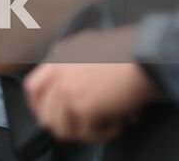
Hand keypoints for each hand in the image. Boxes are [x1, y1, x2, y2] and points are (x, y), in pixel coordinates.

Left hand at [24, 27, 159, 142]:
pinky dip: (106, 132)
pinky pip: (88, 133)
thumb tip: (80, 87)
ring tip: (107, 124)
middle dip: (63, 126)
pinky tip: (120, 122)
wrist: (146, 57)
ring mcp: (67, 90)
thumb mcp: (91, 46)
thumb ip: (76, 61)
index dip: (41, 106)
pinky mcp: (82, 106)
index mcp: (57, 57)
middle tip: (84, 128)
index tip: (55, 116)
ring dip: (85, 132)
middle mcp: (56, 73)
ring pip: (62, 128)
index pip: (32, 87)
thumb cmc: (128, 51)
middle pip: (44, 113)